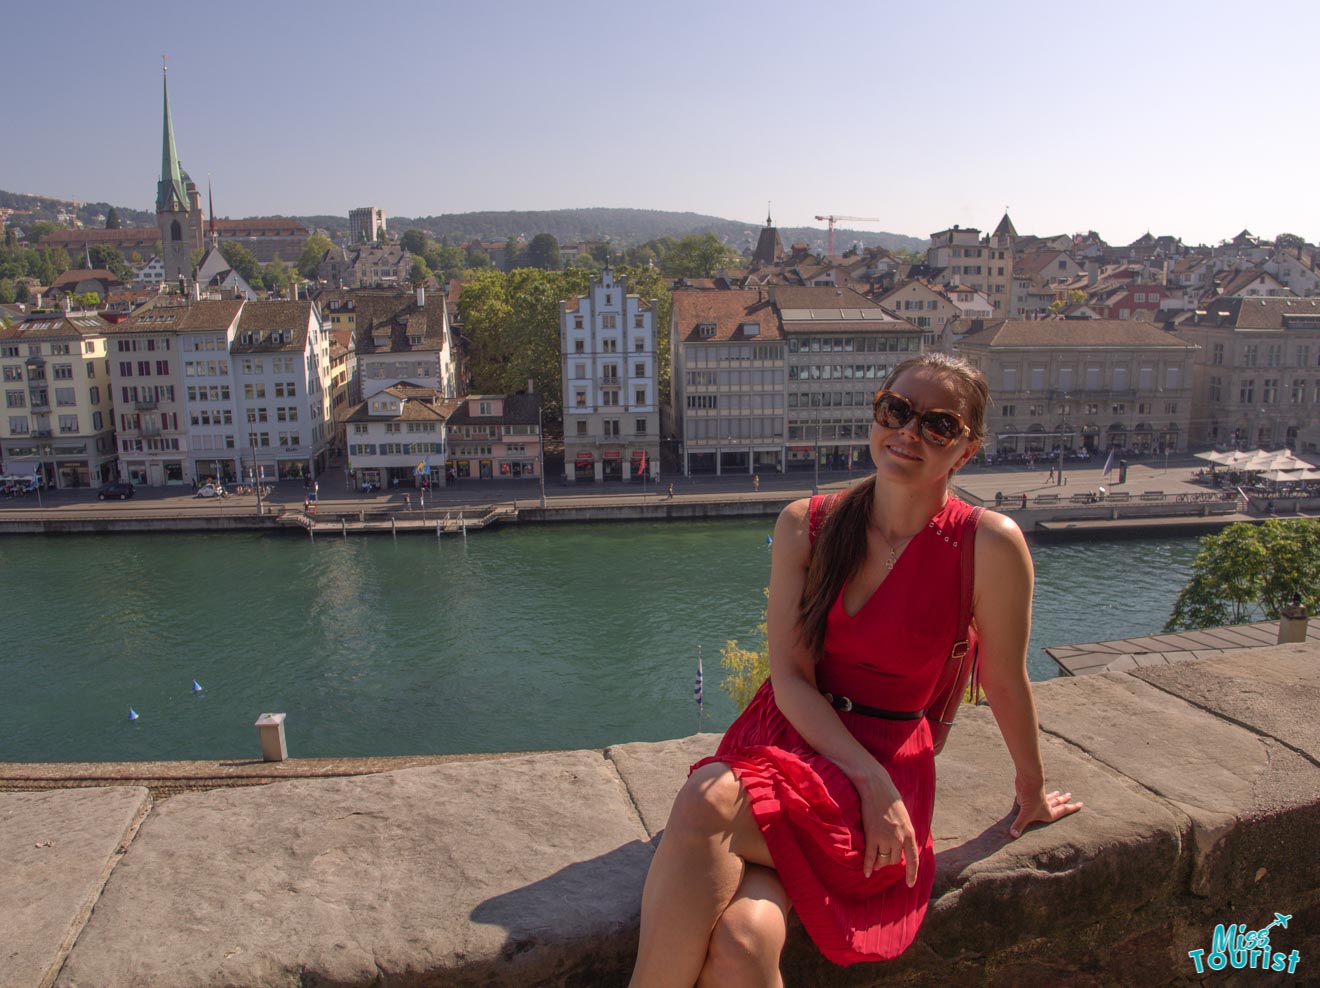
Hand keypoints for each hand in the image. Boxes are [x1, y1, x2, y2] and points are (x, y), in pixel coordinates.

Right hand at [854, 769, 920, 886]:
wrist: (877, 787)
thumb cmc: (890, 799)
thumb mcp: (904, 816)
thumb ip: (904, 831)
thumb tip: (901, 846)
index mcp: (910, 833)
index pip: (913, 858)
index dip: (912, 873)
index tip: (910, 884)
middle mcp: (899, 838)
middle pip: (895, 860)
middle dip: (889, 863)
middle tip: (883, 862)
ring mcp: (885, 838)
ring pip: (883, 859)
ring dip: (879, 864)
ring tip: (874, 865)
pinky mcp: (872, 836)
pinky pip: (870, 856)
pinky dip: (868, 866)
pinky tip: (866, 872)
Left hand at [1009, 780, 1082, 837]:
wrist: (1028, 781)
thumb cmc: (1030, 799)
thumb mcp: (1025, 815)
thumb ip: (1019, 825)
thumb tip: (1013, 835)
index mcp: (1049, 812)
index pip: (1063, 811)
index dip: (1072, 808)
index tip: (1080, 804)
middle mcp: (1046, 804)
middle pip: (1058, 802)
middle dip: (1064, 800)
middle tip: (1070, 796)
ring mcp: (1040, 797)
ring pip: (1050, 796)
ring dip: (1055, 795)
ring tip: (1059, 793)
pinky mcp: (1034, 792)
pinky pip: (1040, 793)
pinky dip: (1043, 792)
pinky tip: (1041, 791)